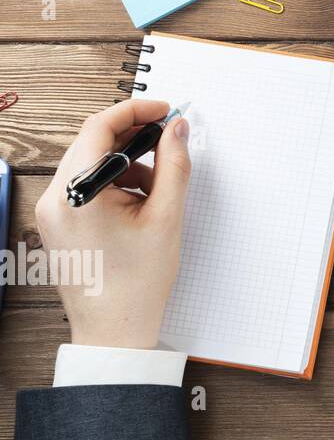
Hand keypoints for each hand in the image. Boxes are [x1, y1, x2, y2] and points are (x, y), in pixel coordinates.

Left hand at [35, 100, 191, 348]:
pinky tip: (141, 206)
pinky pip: (86, 185)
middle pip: (92, 143)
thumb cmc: (136, 282)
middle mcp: (54, 198)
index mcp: (76, 193)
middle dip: (135, 139)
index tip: (165, 109)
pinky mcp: (57, 223)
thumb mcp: (166, 216)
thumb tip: (176, 128)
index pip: (99, 127)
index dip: (136, 110)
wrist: (114, 330)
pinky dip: (115, 184)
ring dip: (128, 164)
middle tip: (168, 142)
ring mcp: (52, 212)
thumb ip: (174, 164)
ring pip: (91, 163)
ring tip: (158, 190)